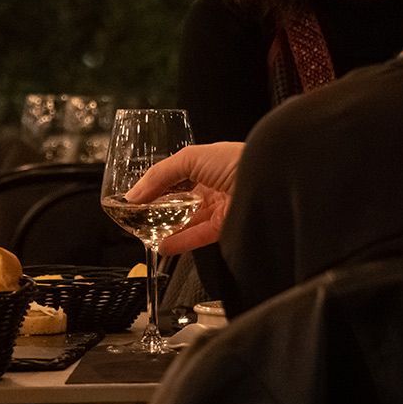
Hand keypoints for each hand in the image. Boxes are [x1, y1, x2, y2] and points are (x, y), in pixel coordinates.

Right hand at [125, 142, 243, 253]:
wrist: (268, 180)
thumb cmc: (236, 160)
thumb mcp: (189, 158)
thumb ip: (159, 176)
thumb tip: (134, 194)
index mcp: (207, 165)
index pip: (175, 177)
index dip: (155, 186)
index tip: (136, 197)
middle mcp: (214, 185)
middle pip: (180, 200)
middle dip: (159, 208)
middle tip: (137, 217)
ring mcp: (220, 207)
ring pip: (188, 221)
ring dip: (166, 228)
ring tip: (145, 234)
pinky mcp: (225, 227)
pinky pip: (198, 236)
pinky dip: (180, 242)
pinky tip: (163, 245)